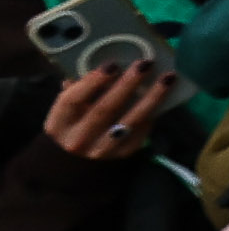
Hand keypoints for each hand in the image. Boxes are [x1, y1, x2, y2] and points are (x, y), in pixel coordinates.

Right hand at [39, 60, 169, 161]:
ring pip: (130, 121)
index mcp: (59, 124)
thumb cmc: (70, 129)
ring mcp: (101, 150)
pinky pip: (141, 131)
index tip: (113, 64)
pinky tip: (163, 98)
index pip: (73, 100)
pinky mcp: (122, 155)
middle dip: (127, 84)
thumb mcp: (64, 112)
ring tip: (167, 78)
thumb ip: (76, 91)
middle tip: (145, 64)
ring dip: (152, 98)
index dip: (93, 81)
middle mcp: (79, 139)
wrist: (73, 166)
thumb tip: (98, 68)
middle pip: (105, 109)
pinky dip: (152, 113)